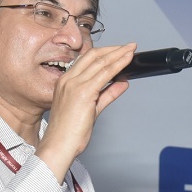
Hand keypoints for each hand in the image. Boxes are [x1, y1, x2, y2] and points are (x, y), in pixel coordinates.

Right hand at [35, 43, 135, 181]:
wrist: (59, 145)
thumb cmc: (69, 133)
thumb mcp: (92, 109)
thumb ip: (107, 94)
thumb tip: (121, 83)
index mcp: (65, 82)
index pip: (86, 59)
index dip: (104, 52)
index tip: (118, 51)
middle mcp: (68, 80)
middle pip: (94, 56)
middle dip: (113, 49)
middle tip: (129, 46)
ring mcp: (75, 85)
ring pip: (101, 62)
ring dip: (118, 54)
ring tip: (131, 50)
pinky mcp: (83, 93)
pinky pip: (105, 74)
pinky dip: (118, 65)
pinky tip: (127, 61)